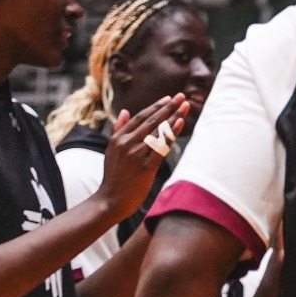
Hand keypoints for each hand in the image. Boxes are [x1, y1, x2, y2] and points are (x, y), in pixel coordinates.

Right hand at [95, 96, 190, 221]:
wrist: (110, 200)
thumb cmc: (113, 176)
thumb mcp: (111, 150)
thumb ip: (118, 130)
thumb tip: (124, 110)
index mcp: (119, 138)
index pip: (140, 117)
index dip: (156, 106)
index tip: (169, 98)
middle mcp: (127, 143)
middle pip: (152, 121)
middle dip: (168, 107)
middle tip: (181, 96)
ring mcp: (136, 155)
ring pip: (158, 132)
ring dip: (173, 117)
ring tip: (185, 107)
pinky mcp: (146, 167)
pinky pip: (161, 147)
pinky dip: (171, 134)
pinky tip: (179, 123)